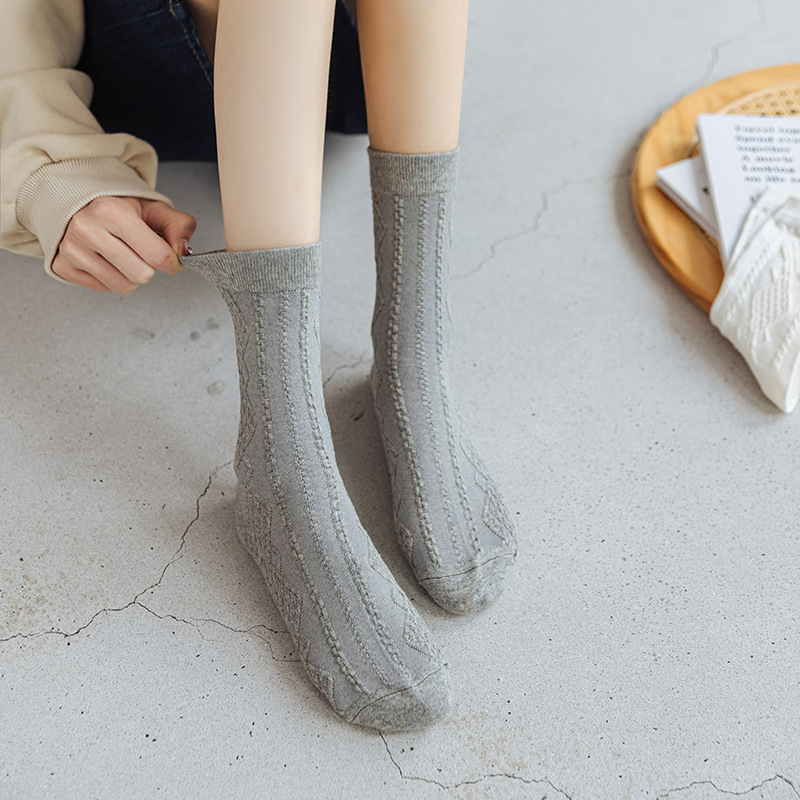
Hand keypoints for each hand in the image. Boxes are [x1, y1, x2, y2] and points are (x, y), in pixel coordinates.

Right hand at [52, 197, 196, 292]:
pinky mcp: (63, 266)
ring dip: (131, 275)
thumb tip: (183, 251)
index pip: (158, 255)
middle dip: (148, 267)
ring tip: (123, 255)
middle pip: (142, 275)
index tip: (170, 259)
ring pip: (124, 286)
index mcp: (112, 212)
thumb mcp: (154, 209)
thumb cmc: (120, 209)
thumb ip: (179, 225)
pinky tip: (106, 259)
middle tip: (140, 252)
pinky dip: (112, 278)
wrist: (79, 205)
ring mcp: (72, 250)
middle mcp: (87, 230)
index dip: (172, 262)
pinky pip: (105, 288)